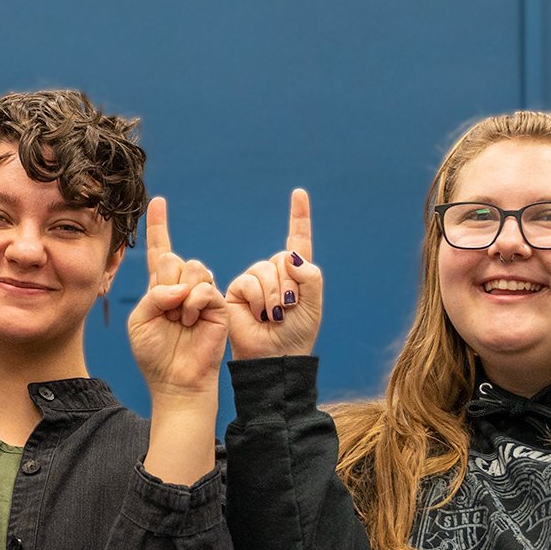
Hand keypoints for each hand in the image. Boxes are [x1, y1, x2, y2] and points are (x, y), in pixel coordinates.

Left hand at [127, 197, 227, 397]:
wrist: (175, 380)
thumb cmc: (154, 354)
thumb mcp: (140, 321)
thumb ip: (153, 295)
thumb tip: (180, 286)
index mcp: (160, 288)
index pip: (161, 250)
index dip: (158, 225)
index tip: (158, 201)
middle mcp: (182, 287)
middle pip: (174, 258)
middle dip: (165, 282)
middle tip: (167, 311)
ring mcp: (202, 294)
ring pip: (192, 268)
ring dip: (180, 295)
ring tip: (180, 319)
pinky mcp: (219, 305)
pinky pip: (205, 288)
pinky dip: (194, 303)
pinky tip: (191, 321)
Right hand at [227, 188, 323, 358]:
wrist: (276, 356)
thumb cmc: (297, 334)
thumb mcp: (314, 305)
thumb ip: (310, 276)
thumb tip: (290, 256)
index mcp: (296, 273)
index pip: (298, 239)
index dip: (298, 216)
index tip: (298, 193)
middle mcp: (274, 273)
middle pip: (282, 259)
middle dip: (288, 286)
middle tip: (287, 310)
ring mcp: (254, 280)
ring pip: (265, 270)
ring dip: (274, 296)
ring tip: (273, 316)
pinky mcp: (236, 289)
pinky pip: (249, 282)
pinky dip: (257, 299)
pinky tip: (258, 315)